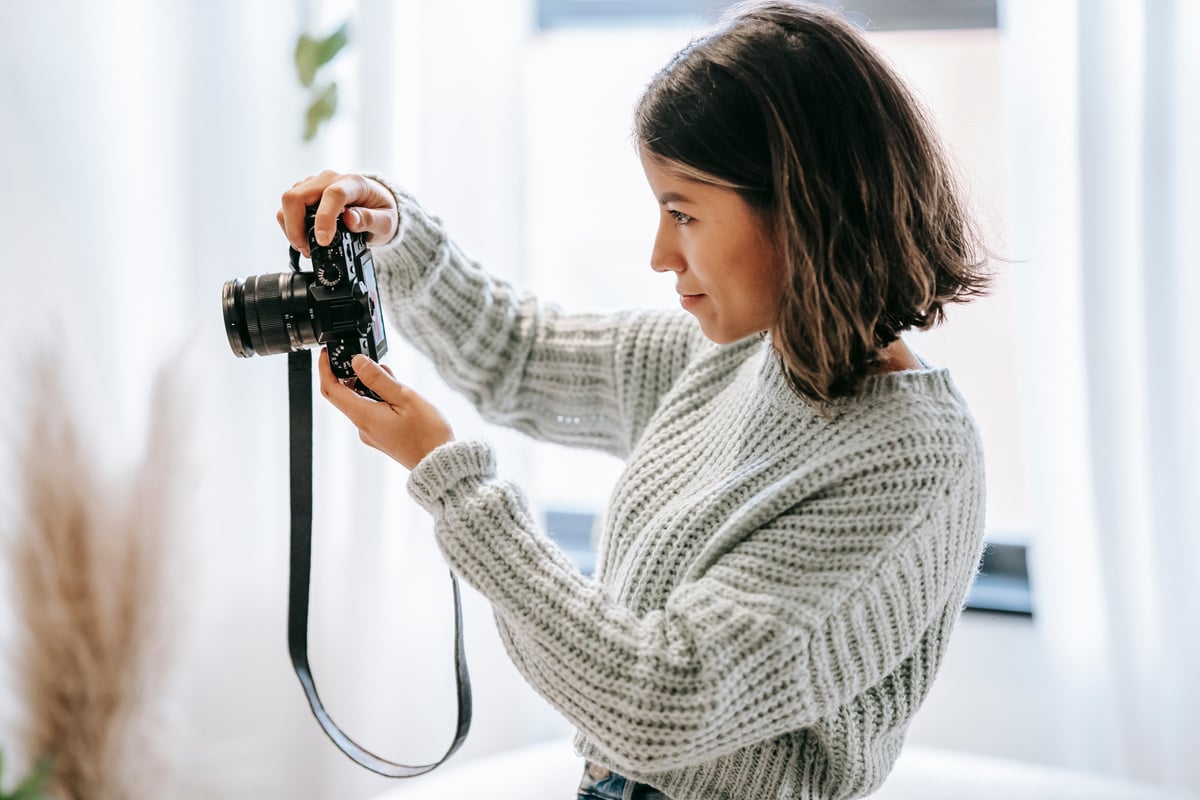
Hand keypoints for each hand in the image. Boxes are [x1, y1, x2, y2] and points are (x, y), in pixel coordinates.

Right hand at [278, 170, 398, 256]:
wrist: (376, 204)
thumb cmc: (382, 211)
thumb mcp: (386, 221)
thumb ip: (371, 220)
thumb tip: (350, 219)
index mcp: (353, 183)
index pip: (333, 195)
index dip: (324, 218)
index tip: (323, 241)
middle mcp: (330, 179)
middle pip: (297, 196)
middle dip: (296, 228)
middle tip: (307, 249)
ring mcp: (315, 184)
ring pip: (289, 201)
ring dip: (291, 228)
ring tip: (306, 247)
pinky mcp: (305, 192)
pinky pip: (289, 207)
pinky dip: (291, 225)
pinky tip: (303, 239)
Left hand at [318, 350, 453, 469]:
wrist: (438, 462)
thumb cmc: (427, 434)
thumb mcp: (404, 397)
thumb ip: (378, 379)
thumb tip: (357, 362)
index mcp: (364, 416)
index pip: (331, 389)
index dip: (325, 369)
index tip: (326, 354)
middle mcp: (362, 426)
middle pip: (345, 395)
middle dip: (353, 374)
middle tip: (369, 360)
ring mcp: (371, 433)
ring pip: (361, 402)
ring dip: (370, 385)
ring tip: (392, 377)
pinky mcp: (382, 436)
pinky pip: (372, 411)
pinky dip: (378, 398)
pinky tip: (396, 393)